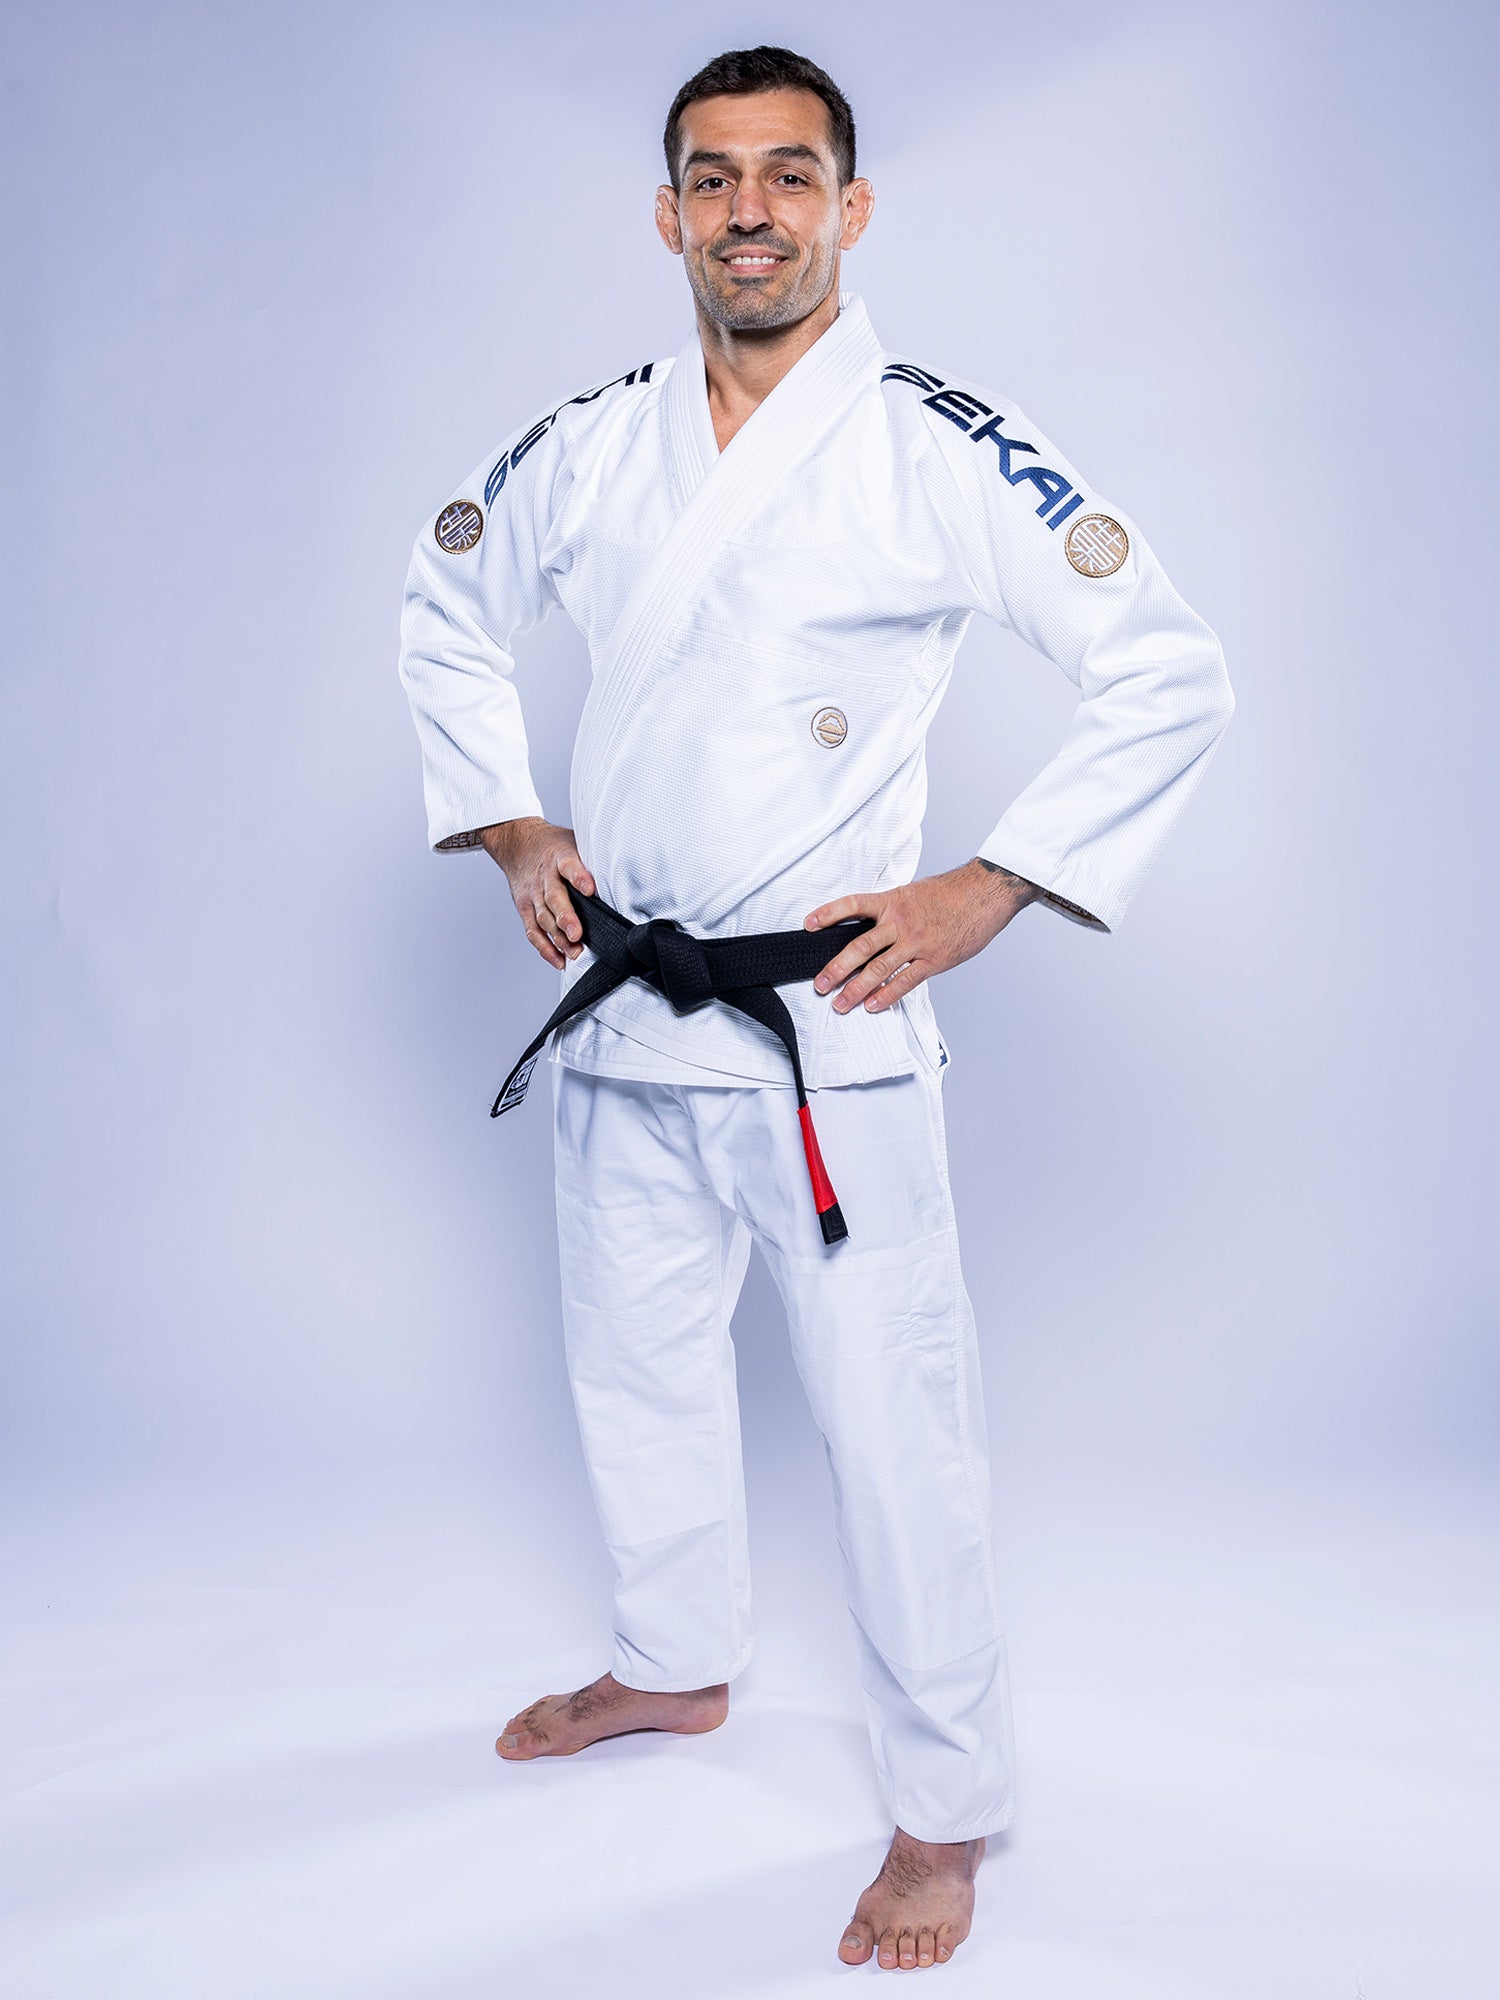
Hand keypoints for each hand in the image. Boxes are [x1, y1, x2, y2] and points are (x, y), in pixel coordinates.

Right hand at [479, 816, 596, 969]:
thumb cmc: (554, 847)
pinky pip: (533, 931)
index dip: (579, 878)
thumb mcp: (574, 842)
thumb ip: (592, 859)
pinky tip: (559, 960)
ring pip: (543, 918)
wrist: (518, 844)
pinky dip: (545, 948)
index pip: (569, 866)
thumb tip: (625, 872)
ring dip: (558, 938)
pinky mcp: (525, 908)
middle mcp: (544, 877)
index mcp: (560, 857)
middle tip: (577, 934)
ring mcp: (533, 894)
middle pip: (553, 898)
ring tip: (574, 952)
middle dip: (566, 918)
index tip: (589, 890)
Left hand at [803, 859, 1038, 1012]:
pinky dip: (887, 995)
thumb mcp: (914, 892)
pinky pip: (905, 980)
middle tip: (820, 984)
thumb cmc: (951, 893)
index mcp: (892, 900)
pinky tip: (873, 1005)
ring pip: (879, 968)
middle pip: (860, 946)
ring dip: (856, 989)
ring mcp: (917, 941)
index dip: (828, 913)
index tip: (808, 925)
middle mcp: (900, 921)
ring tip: (840, 1003)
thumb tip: (871, 927)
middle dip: (837, 968)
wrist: (985, 893)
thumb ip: (891, 910)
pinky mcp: (934, 959)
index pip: (853, 904)